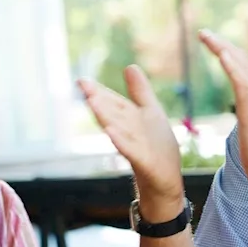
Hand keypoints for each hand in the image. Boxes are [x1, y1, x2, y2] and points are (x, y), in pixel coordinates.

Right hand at [78, 66, 183, 202]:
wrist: (165, 180)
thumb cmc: (157, 147)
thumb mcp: (151, 113)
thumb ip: (140, 91)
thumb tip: (129, 66)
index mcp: (130, 119)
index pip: (112, 103)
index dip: (99, 91)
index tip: (82, 81)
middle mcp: (128, 132)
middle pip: (112, 114)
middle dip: (98, 100)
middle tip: (82, 86)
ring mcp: (134, 148)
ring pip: (118, 130)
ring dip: (105, 117)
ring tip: (92, 102)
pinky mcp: (144, 162)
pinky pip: (131, 151)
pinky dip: (121, 141)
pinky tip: (110, 132)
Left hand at [198, 30, 247, 188]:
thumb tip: (246, 113)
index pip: (244, 68)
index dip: (229, 53)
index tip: (213, 43)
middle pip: (242, 61)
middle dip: (223, 44)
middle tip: (203, 33)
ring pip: (242, 66)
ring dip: (223, 48)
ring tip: (206, 36)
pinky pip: (243, 83)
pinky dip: (233, 66)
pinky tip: (221, 54)